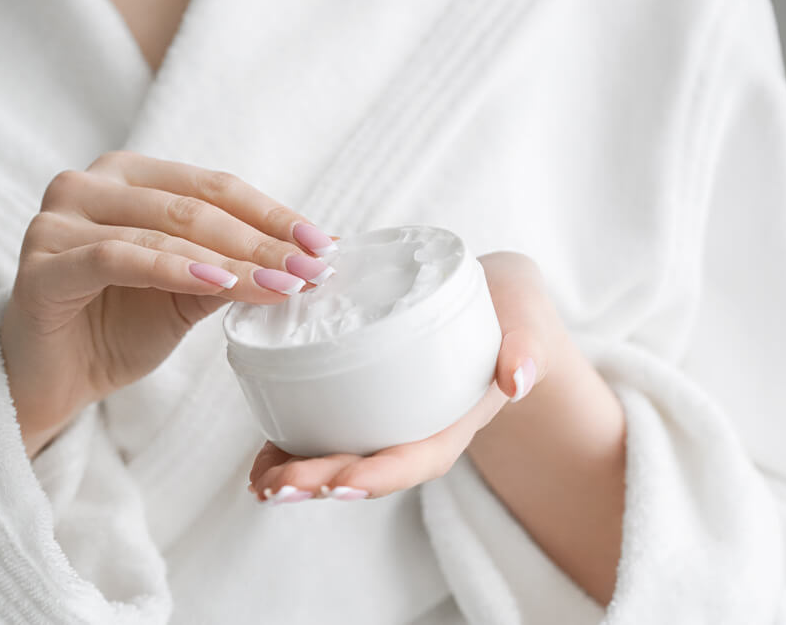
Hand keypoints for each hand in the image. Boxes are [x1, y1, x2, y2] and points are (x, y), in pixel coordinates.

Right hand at [0, 152, 336, 455]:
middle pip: (194, 206)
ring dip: (231, 260)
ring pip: (163, 229)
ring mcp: (59, 219)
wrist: (52, 379)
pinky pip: (118, 257)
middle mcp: (90, 184)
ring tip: (281, 285)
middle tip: (312, 270)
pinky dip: (173, 269)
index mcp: (129, 178)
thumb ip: (235, 268)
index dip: (273, 214)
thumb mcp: (190, 293)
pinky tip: (217, 285)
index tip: (325, 244)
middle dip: (262, 241)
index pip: (215, 187)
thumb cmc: (118, 327)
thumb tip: (313, 257)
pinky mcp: (42, 263)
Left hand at [248, 252, 565, 502]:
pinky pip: (324, 430)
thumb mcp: (525, 317)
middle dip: (323, 481)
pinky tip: (259, 465)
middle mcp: (417, 428)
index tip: (339, 484)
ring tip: (260, 483)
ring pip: (341, 456)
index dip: (379, 475)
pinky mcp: (363, 399)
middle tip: (277, 486)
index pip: (418, 458)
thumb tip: (516, 379)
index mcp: (454, 418)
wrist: (495, 299)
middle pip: (369, 466)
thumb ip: (526, 344)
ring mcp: (388, 418)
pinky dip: (290, 449)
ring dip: (299, 474)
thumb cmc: (510, 308)